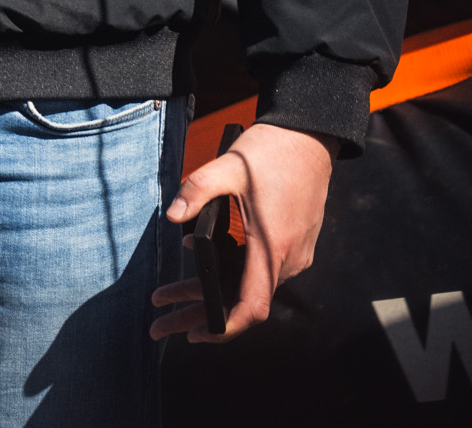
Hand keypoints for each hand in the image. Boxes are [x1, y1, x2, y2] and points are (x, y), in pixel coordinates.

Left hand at [149, 121, 332, 341]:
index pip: (252, 307)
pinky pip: (263, 267)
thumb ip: (197, 190)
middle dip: (200, 314)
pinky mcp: (296, 242)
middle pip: (244, 301)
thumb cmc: (272, 151)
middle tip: (161, 323)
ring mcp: (296, 252)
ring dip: (214, 290)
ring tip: (171, 296)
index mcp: (273, 247)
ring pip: (252, 284)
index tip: (197, 335)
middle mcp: (289, 258)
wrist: (310, 136)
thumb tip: (173, 215)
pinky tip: (205, 254)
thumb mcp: (227, 166)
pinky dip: (234, 269)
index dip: (224, 327)